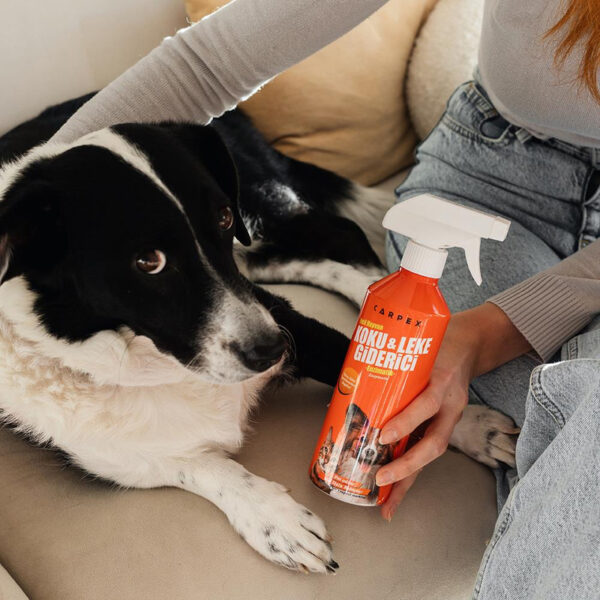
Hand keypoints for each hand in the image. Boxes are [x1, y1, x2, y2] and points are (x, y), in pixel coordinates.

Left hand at [375, 302, 530, 520]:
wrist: (471, 342)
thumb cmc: (436, 341)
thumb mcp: (415, 344)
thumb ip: (389, 362)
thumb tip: (346, 384)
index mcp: (441, 379)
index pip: (426, 404)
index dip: (405, 422)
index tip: (382, 435)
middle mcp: (450, 403)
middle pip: (434, 442)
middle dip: (406, 466)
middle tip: (379, 479)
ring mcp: (451, 416)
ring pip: (432, 453)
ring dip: (408, 479)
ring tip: (386, 503)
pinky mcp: (447, 422)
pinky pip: (429, 448)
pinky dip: (413, 470)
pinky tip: (395, 488)